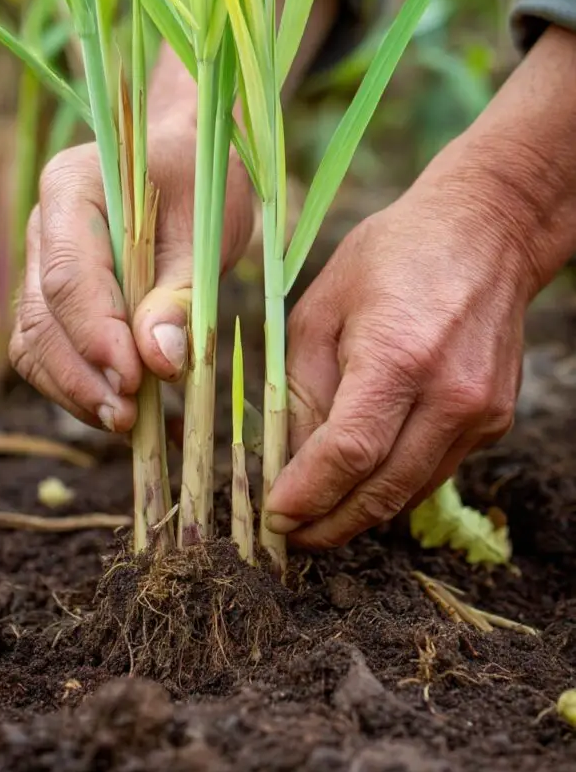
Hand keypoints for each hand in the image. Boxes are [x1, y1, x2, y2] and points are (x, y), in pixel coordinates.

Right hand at [9, 44, 252, 433]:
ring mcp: (40, 263)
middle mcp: (42, 226)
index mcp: (71, 186)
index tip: (136, 379)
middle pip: (40, 316)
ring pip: (34, 341)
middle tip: (130, 418)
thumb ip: (181, 292)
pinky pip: (46, 350)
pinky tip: (120, 408)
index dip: (97, 335)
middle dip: (82, 375)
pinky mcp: (52, 297)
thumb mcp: (207, 229)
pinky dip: (76, 386)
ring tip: (127, 422)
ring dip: (74, 390)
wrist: (188, 162)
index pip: (68, 275)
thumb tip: (161, 360)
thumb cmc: (201, 185)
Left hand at [264, 169, 529, 548]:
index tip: (275, 517)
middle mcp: (449, 395)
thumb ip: (302, 387)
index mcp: (398, 357)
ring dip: (361, 513)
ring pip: (412, 492)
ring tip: (319, 519)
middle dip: (330, 524)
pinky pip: (436, 469)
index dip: (308, 495)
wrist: (486, 235)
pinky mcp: (496, 420)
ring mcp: (481, 413)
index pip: (349, 453)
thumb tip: (286, 459)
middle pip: (383, 491)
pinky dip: (396, 484)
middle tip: (291, 537)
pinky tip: (363, 481)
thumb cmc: (392, 258)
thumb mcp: (322, 308)